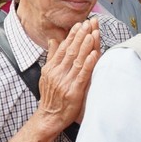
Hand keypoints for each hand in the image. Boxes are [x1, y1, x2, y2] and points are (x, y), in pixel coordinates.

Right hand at [36, 18, 100, 134]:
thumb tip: (53, 40)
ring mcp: (65, 82)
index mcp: (51, 68)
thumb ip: (51, 56)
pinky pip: (82, 75)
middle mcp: (58, 73)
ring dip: (85, 46)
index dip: (72, 35)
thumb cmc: (51, 96)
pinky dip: (88, 64)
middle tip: (88, 24)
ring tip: (92, 34)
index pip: (63, 48)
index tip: (79, 24)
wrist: (49, 117)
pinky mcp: (74, 91)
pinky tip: (94, 55)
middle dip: (80, 36)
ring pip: (77, 60)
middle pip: (70, 51)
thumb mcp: (46, 74)